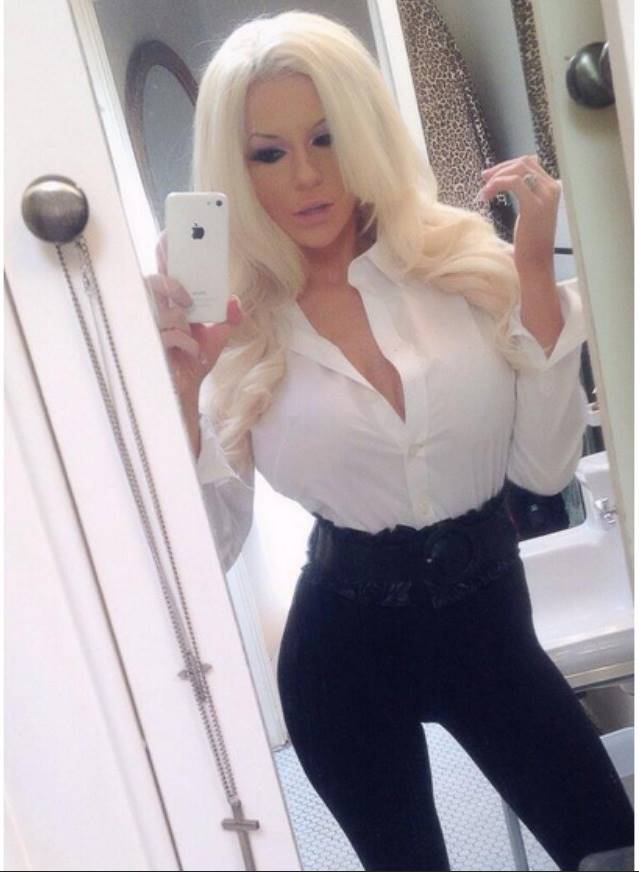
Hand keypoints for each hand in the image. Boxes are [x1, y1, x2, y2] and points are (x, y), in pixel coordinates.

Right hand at [145, 230, 243, 398]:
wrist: (186, 390)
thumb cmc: (193, 359)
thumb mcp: (218, 336)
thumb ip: (228, 317)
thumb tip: (236, 302)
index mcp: (171, 303)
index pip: (165, 270)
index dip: (164, 250)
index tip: (171, 233)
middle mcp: (156, 311)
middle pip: (152, 281)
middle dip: (171, 285)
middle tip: (188, 299)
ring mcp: (150, 328)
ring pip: (162, 309)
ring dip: (181, 321)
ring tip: (191, 333)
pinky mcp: (150, 346)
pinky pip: (169, 334)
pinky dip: (186, 342)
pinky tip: (192, 351)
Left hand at [478, 154, 560, 274]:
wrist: (536, 262)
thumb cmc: (530, 241)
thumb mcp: (529, 211)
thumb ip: (524, 193)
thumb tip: (504, 177)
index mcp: (552, 188)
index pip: (529, 163)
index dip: (506, 166)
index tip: (490, 176)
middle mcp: (551, 189)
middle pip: (523, 163)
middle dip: (499, 169)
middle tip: (483, 180)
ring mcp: (545, 196)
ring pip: (517, 170)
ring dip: (496, 178)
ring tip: (484, 193)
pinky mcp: (533, 207)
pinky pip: (513, 183)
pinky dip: (496, 185)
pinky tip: (487, 196)